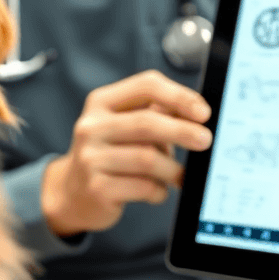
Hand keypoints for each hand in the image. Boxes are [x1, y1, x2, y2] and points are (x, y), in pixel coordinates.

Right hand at [42, 70, 212, 237]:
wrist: (73, 193)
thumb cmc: (111, 154)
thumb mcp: (126, 126)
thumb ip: (157, 115)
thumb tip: (198, 116)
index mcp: (101, 102)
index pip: (146, 86)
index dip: (179, 96)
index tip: (203, 113)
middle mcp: (91, 126)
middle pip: (147, 122)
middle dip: (182, 131)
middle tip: (205, 140)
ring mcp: (90, 158)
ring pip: (148, 159)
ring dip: (173, 169)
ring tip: (181, 176)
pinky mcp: (97, 188)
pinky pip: (144, 187)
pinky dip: (159, 191)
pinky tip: (157, 191)